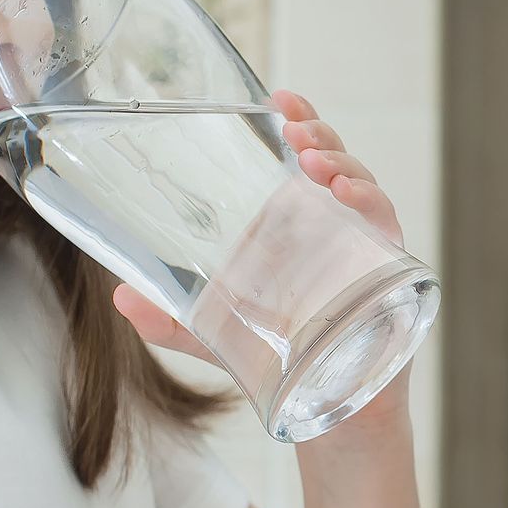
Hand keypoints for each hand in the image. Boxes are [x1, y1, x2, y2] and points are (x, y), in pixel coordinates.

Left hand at [111, 88, 406, 367]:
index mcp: (295, 225)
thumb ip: (170, 319)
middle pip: (333, 160)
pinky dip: (371, 204)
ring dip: (341, 163)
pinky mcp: (387, 271)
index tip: (278, 96)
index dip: (298, 120)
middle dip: (318, 133)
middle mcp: (332, 227)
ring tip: (314, 162)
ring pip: (361, 184)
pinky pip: (387, 226)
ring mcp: (362, 246)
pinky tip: (346, 195)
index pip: (301, 158)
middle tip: (294, 128)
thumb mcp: (216, 334)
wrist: (331, 411)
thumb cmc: (284, 363)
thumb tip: (119, 298)